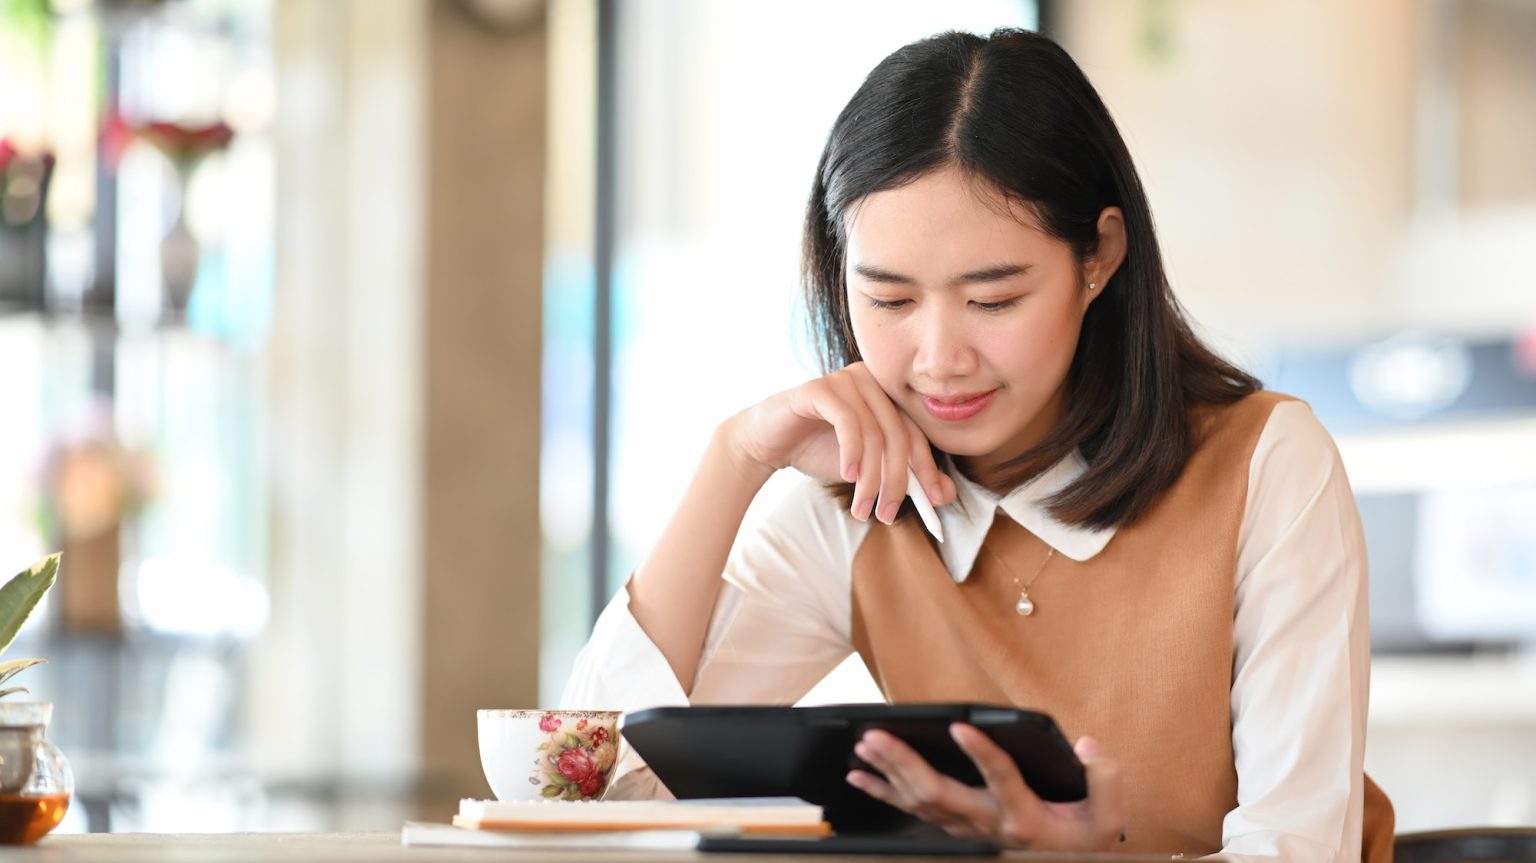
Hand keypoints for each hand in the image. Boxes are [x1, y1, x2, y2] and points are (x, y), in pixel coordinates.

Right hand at [725, 362, 955, 522]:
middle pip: (898, 435)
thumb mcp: (867, 470)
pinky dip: (852, 453)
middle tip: (886, 514)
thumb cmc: (818, 451)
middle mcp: (871, 381)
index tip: (934, 503)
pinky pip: (848, 422)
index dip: (928, 469)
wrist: (768, 443)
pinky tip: (847, 477)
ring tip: (862, 507)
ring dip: (870, 478)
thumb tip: (946, 495)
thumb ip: (904, 477)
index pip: (917, 434)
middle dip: (896, 481)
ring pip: (874, 435)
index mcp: (887, 396)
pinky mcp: (820, 387)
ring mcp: (845, 380)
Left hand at [846, 725, 1125, 850]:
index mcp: (1025, 818)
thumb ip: (1104, 778)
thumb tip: (1087, 744)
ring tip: (865, 744)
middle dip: (904, 763)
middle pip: (939, 794)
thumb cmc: (1084, 841)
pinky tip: (859, 775)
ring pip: (919, 802)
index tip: (961, 726)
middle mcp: (988, 826)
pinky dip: (883, 792)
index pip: (1002, 781)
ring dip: (888, 772)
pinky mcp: (954, 829)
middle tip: (877, 736)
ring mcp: (966, 830)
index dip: (982, 753)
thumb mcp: (1108, 818)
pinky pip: (912, 811)